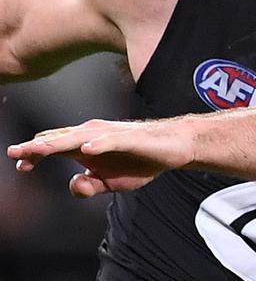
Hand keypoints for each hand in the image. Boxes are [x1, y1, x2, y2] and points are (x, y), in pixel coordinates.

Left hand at [6, 118, 194, 197]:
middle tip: (15, 153)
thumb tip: (74, 184)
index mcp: (86, 145)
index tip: (20, 167)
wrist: (173, 146)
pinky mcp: (130, 138)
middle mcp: (94, 135)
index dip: (34, 155)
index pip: (54, 146)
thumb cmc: (141, 159)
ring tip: (38, 150)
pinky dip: (97, 144)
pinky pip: (110, 140)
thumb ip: (90, 186)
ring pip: (79, 137)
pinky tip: (86, 149)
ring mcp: (111, 135)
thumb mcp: (112, 183)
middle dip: (36, 147)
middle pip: (60, 139)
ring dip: (58, 143)